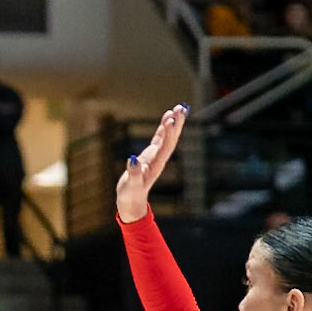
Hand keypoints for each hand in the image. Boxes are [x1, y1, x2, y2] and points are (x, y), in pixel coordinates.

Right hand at [116, 105, 187, 222]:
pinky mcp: (151, 156)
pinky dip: (164, 128)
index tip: (171, 119)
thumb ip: (133, 173)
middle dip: (177, 124)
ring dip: (174, 123)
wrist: (132, 202)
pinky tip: (168, 117)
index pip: (165, 146)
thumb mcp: (130, 186)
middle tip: (181, 107)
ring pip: (168, 137)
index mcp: (155, 165)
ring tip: (178, 108)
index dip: (169, 133)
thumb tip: (132, 159)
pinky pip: (160, 139)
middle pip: (171, 139)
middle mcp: (159, 159)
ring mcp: (156, 157)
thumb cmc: (130, 195)